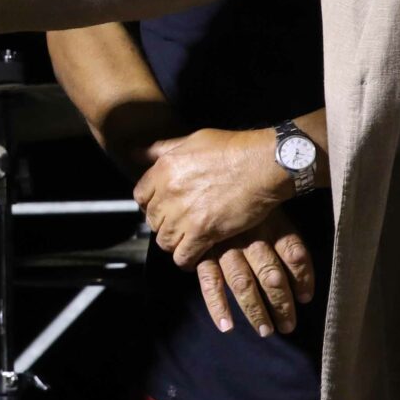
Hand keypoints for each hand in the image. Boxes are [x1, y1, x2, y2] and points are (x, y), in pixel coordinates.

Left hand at [135, 128, 289, 266]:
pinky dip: (186, 260)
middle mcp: (169, 192)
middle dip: (163, 224)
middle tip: (177, 225)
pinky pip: (183, 256)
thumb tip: (136, 152)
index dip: (150, 204)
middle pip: (152, 220)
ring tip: (186, 241)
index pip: (140, 196)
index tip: (161, 208)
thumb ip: (163, 148)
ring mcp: (184, 214)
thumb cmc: (234, 149)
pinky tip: (194, 257)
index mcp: (164, 168)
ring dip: (174, 243)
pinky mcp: (203, 232)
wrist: (263, 164)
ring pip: (165, 241)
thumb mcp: (193, 139)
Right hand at [192, 211, 315, 337]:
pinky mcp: (203, 254)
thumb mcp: (272, 208)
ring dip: (254, 309)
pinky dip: (217, 305)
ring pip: (243, 283)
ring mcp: (224, 247)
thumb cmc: (246, 202)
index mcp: (271, 223)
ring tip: (265, 331)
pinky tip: (226, 325)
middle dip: (281, 303)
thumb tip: (304, 280)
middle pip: (270, 274)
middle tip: (288, 327)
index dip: (302, 277)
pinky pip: (210, 282)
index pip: (293, 252)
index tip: (306, 298)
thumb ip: (288, 239)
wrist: (207, 185)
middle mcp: (250, 236)